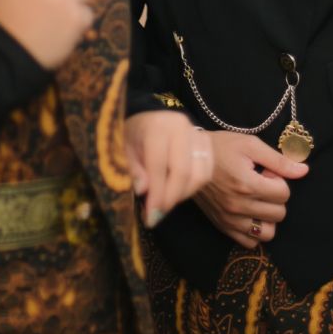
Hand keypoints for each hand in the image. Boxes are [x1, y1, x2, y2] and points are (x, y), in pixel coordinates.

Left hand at [124, 112, 214, 229]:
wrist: (150, 116)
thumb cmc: (135, 134)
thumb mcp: (125, 150)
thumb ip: (134, 169)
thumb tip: (143, 190)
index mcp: (157, 126)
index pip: (159, 164)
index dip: (156, 193)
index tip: (151, 217)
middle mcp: (180, 127)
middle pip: (182, 171)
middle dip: (170, 198)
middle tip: (158, 215)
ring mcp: (196, 133)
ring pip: (199, 174)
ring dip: (183, 195)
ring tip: (166, 202)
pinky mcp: (207, 141)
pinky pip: (207, 171)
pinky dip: (194, 187)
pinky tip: (178, 191)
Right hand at [193, 131, 308, 249]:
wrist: (189, 157)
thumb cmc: (221, 147)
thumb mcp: (250, 145)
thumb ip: (278, 160)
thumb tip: (304, 171)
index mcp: (248, 184)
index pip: (284, 193)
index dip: (279, 180)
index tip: (265, 171)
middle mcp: (239, 206)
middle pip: (279, 213)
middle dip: (275, 197)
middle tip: (261, 183)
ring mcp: (230, 219)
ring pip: (267, 233)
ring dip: (268, 217)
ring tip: (257, 200)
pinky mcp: (223, 226)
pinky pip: (249, 242)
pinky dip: (254, 231)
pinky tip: (249, 213)